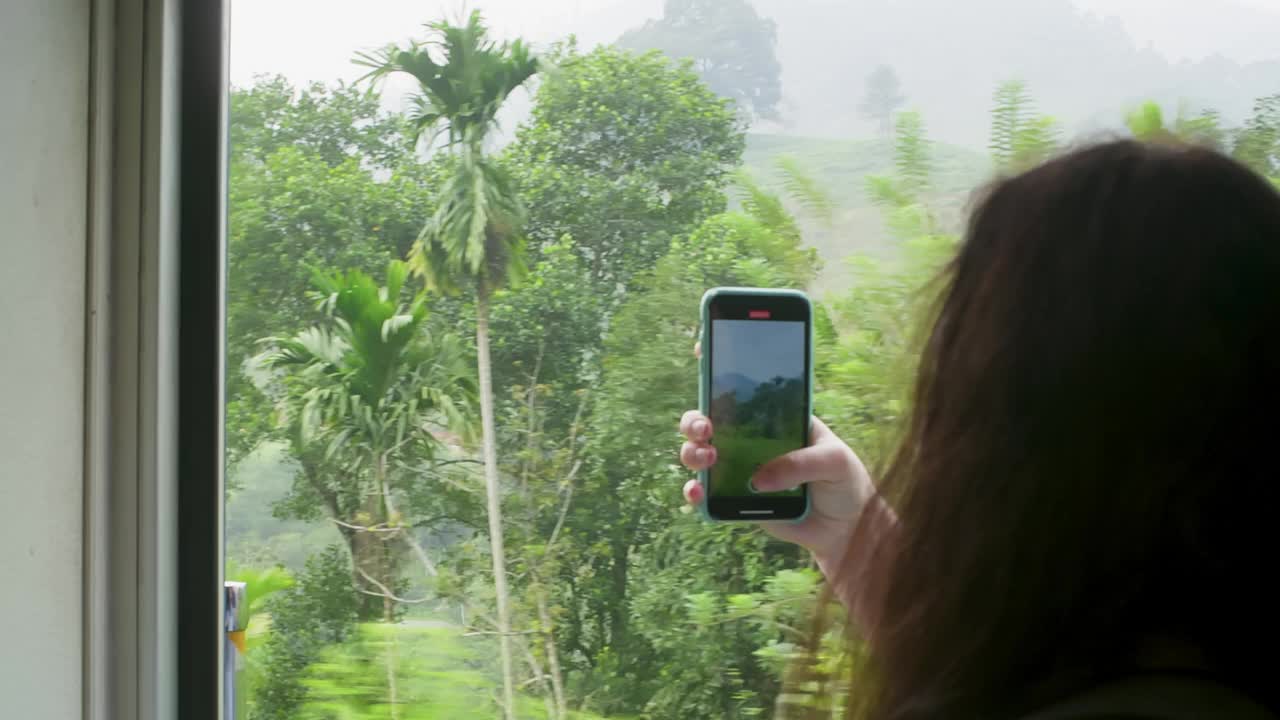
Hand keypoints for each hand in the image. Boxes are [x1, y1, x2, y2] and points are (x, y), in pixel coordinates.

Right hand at [678, 344, 878, 571]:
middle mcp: (751, 438)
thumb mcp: (834, 461)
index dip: (721, 364)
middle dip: (695, 419)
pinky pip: (706, 493)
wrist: (845, 527)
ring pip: (699, 453)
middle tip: (705, 427)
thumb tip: (758, 478)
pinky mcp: (736, 499)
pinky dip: (695, 491)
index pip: (745, 386)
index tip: (704, 349)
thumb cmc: (844, 483)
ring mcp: (740, 468)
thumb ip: (801, 464)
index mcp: (776, 417)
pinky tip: (698, 491)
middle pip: (708, 419)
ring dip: (692, 452)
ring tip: (708, 458)